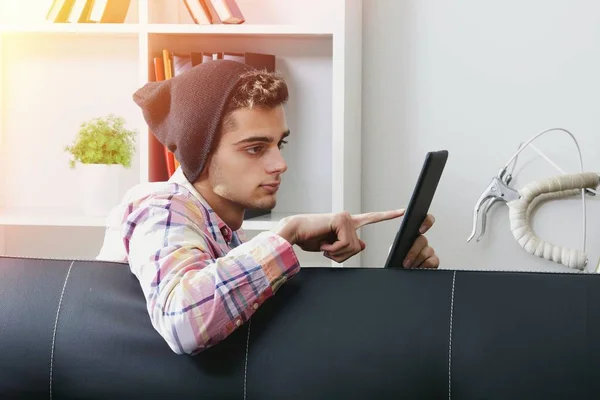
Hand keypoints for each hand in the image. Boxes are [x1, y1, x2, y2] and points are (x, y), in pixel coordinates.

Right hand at [272, 209, 405, 262]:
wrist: (294, 233)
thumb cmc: (310, 239)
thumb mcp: (333, 247)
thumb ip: (349, 246)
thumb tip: (363, 245)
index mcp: (349, 223)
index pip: (371, 219)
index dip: (387, 216)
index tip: (402, 211)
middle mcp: (349, 218)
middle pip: (358, 248)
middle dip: (342, 255)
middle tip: (327, 249)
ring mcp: (346, 218)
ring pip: (352, 248)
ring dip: (336, 252)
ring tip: (324, 245)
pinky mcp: (341, 220)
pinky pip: (344, 244)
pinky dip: (332, 249)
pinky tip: (323, 243)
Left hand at [402, 214, 438, 268]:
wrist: (399, 271)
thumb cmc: (397, 260)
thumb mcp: (395, 250)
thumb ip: (399, 244)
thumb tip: (399, 244)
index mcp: (412, 234)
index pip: (425, 220)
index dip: (426, 222)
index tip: (420, 230)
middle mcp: (422, 241)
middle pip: (423, 240)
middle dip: (413, 252)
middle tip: (406, 262)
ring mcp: (429, 251)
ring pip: (426, 252)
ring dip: (416, 261)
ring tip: (409, 267)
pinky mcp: (434, 261)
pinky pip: (432, 262)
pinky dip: (424, 267)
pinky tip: (418, 269)